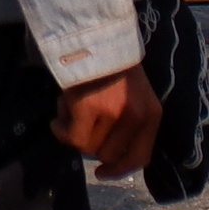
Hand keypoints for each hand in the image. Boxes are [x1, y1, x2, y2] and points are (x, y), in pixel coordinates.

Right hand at [56, 64, 162, 178]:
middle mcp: (136, 117)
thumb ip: (128, 123)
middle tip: (79, 125)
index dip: (120, 170)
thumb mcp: (133, 97)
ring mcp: (112, 113)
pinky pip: (70, 135)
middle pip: (109, 154)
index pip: (140, 156)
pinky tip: (57, 117)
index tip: (102, 173)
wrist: (94, 37)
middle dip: (90, 143)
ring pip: (87, 146)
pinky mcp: (87, 108)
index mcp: (152, 115)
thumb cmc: (111, 66)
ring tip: (68, 111)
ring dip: (72, 132)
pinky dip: (60, 129)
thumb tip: (104, 154)